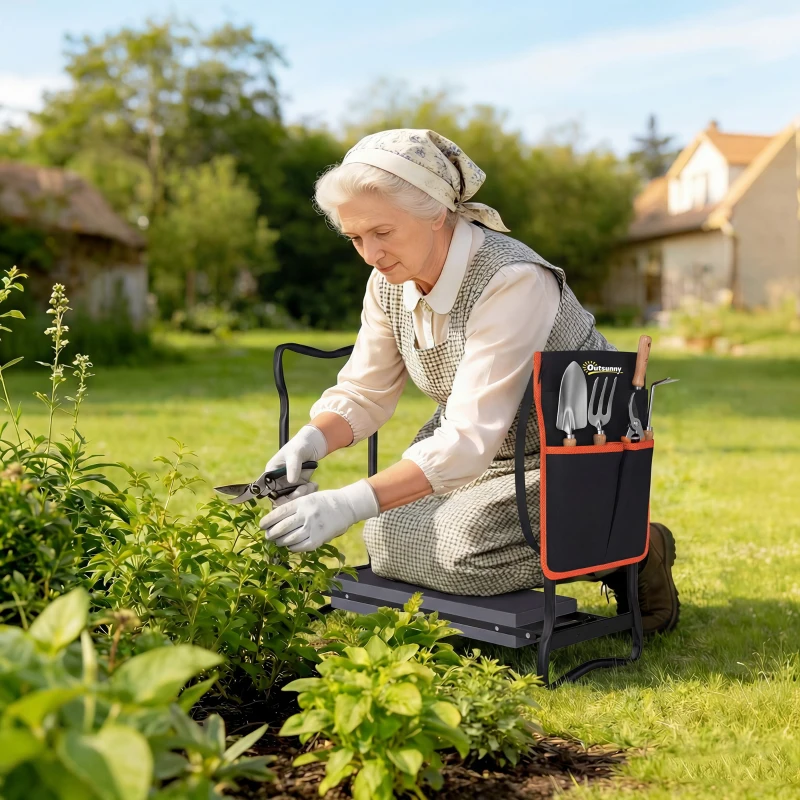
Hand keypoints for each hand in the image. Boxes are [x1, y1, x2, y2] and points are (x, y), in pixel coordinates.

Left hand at [260, 480, 379, 552]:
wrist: (346, 507)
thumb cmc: (324, 501)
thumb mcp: (308, 497)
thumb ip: (293, 507)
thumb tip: (275, 519)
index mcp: (302, 503)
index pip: (279, 513)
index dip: (267, 521)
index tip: (261, 525)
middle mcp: (306, 515)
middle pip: (282, 528)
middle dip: (271, 534)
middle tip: (268, 536)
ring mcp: (313, 528)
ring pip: (289, 539)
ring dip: (280, 542)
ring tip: (278, 542)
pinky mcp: (319, 539)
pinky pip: (301, 546)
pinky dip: (293, 548)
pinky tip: (290, 546)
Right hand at [265, 425, 326, 505]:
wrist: (313, 445)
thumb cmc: (300, 445)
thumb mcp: (296, 453)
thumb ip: (293, 466)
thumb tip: (291, 481)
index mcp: (271, 472)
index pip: (267, 490)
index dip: (276, 496)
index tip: (289, 495)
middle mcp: (277, 481)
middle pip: (279, 498)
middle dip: (292, 497)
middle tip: (303, 489)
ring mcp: (288, 484)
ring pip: (292, 499)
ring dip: (303, 495)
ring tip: (311, 485)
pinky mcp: (298, 486)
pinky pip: (302, 496)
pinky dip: (309, 493)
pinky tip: (314, 484)